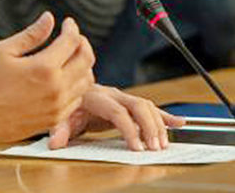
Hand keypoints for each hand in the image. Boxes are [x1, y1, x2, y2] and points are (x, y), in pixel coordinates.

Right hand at [0, 12, 94, 150]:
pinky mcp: (54, 119)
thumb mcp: (4, 50)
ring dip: (83, 65)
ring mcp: (57, 106)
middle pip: (86, 59)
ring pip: (86, 81)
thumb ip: (31, 34)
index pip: (72, 41)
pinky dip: (77, 85)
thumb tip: (49, 18)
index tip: (67, 23)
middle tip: (73, 37)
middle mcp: (56, 88)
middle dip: (82, 43)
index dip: (71, 28)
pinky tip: (65, 78)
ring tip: (70, 57)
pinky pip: (77, 100)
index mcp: (44, 68)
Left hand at [48, 85, 184, 151]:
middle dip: (149, 127)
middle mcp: (112, 94)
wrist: (70, 86)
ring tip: (164, 144)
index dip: (129, 129)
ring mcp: (122, 97)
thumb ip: (59, 128)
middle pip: (137, 106)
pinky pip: (150, 108)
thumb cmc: (67, 104)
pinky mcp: (129, 103)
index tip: (137, 147)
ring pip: (146, 106)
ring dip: (158, 124)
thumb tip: (55, 143)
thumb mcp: (60, 115)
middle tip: (155, 148)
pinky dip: (165, 116)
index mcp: (96, 97)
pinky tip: (179, 124)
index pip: (117, 112)